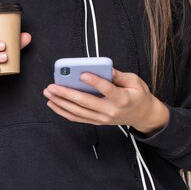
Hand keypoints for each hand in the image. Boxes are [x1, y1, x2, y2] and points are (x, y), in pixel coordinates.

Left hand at [43, 67, 168, 134]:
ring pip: (78, 112)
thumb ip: (119, 75)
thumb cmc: (138, 95)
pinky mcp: (97, 122)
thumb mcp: (135, 81)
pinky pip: (77, 118)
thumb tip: (104, 67)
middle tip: (52, 86)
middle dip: (67, 94)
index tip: (82, 74)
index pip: (107, 90)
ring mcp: (102, 119)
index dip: (95, 82)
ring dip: (61, 103)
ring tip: (48, 93)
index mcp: (122, 99)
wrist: (142, 115)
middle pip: (86, 102)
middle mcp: (110, 111)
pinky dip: (63, 112)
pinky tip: (53, 104)